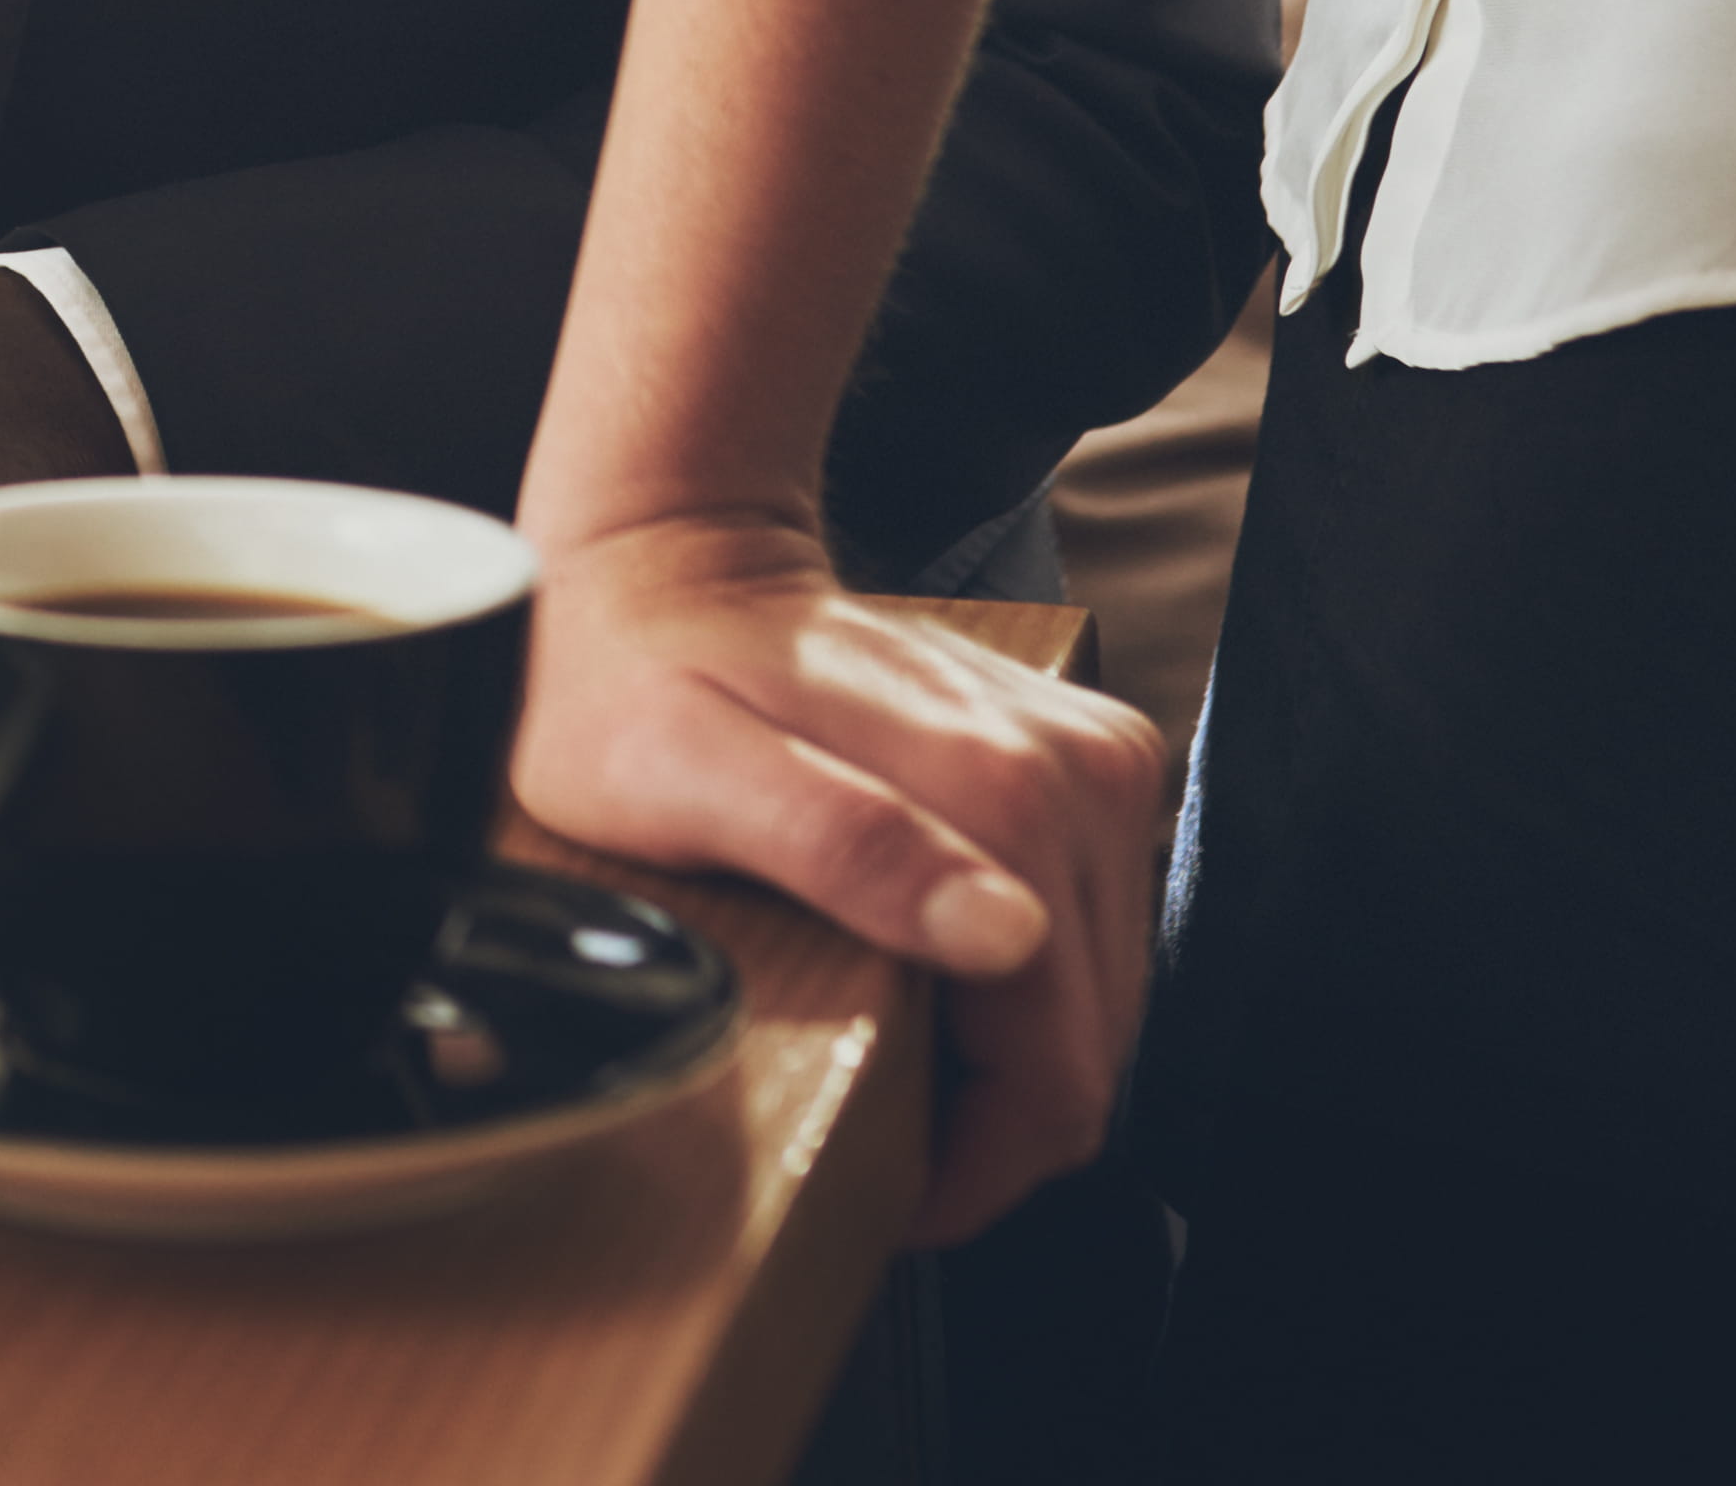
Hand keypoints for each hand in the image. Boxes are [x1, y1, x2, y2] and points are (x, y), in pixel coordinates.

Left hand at [511, 503, 1165, 1238]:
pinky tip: (922, 962)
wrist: (671, 555)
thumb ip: (843, 848)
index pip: (1061, 1071)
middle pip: (1089, 1040)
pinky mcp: (1084, 759)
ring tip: (889, 1034)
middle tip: (875, 1116)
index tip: (894, 1181)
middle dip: (994, 1111)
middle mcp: (1078, 773)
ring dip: (1009, 1047)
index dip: (979, 1163)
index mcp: (1003, 792)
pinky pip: (1085, 928)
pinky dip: (1018, 978)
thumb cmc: (641, 673)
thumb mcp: (686, 772)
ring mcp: (1090, 759)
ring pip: (1093, 994)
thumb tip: (1008, 938)